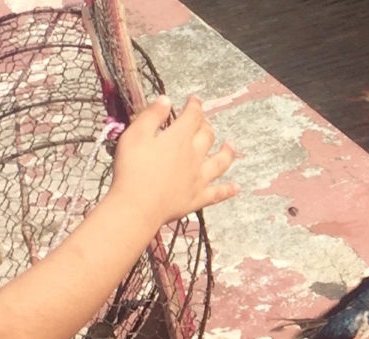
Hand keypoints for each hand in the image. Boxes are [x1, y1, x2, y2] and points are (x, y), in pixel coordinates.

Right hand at [110, 95, 237, 226]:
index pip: (192, 115)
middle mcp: (194, 156)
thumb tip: (165, 101)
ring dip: (227, 152)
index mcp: (179, 138)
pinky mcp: (197, 198)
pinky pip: (218, 193)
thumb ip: (151, 116)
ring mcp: (198, 178)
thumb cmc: (132, 170)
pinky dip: (228, 190)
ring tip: (230, 146)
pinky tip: (236, 188)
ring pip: (220, 162)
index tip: (194, 100)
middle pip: (207, 135)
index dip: (194, 105)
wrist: (137, 207)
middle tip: (203, 122)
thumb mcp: (135, 135)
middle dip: (206, 125)